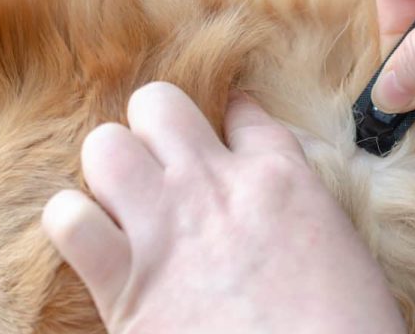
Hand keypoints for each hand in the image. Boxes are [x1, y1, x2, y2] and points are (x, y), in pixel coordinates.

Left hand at [42, 82, 405, 333]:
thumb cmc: (345, 323)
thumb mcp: (341, 245)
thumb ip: (301, 209)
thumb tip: (281, 208)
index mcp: (279, 177)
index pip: (242, 114)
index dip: (231, 113)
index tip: (227, 124)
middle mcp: (215, 186)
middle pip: (158, 104)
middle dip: (155, 126)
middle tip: (168, 165)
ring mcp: (167, 228)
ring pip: (106, 147)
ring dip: (112, 167)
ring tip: (128, 197)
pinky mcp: (126, 285)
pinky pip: (69, 220)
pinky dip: (74, 224)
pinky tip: (97, 241)